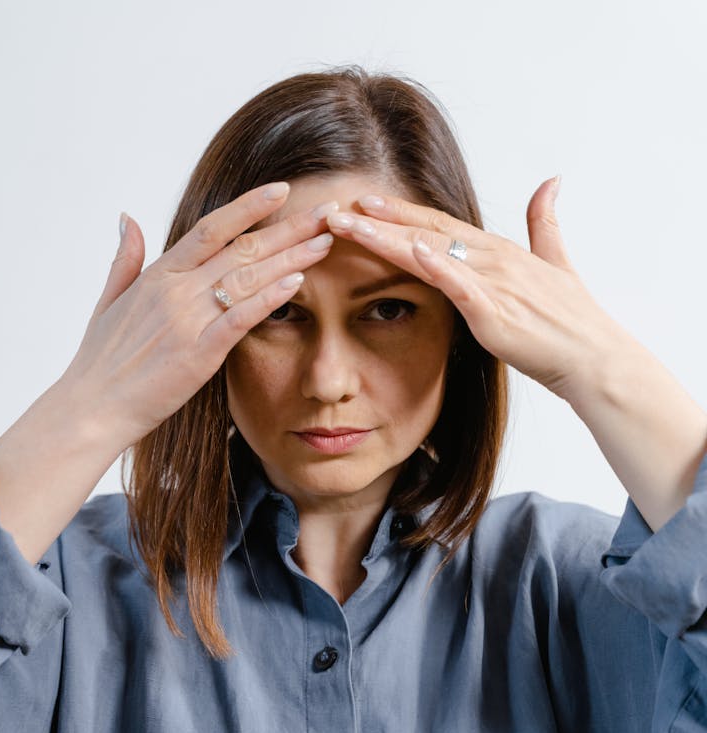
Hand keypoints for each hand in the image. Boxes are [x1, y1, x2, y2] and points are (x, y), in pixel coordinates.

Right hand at [59, 183, 335, 447]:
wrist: (92, 407)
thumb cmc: (100, 362)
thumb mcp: (109, 301)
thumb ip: (126, 259)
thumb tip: (128, 218)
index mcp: (158, 275)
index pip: (211, 228)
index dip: (249, 206)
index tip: (283, 190)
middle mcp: (176, 289)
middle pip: (242, 248)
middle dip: (289, 227)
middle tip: (328, 210)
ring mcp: (188, 320)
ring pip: (248, 277)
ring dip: (291, 257)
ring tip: (326, 240)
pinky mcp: (198, 353)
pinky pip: (240, 318)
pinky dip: (269, 298)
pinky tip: (297, 282)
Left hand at [326, 178, 627, 406]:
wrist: (593, 357)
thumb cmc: (572, 320)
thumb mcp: (556, 264)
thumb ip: (545, 223)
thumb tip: (551, 181)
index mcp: (498, 250)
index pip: (438, 224)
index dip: (399, 211)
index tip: (363, 201)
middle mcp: (491, 258)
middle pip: (424, 231)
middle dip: (377, 219)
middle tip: (333, 208)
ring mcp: (493, 282)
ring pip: (430, 251)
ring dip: (387, 237)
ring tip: (349, 225)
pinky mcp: (494, 312)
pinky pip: (460, 285)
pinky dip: (436, 266)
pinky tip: (410, 251)